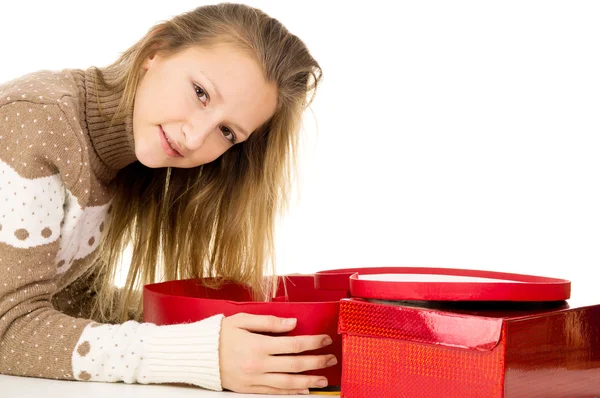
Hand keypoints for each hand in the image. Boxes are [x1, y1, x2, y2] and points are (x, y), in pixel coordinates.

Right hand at [219, 313, 336, 394]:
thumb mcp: (243, 320)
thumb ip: (269, 322)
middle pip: (295, 365)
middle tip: (331, 359)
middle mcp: (259, 364)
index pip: (294, 344)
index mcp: (258, 345)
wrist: (197, 356)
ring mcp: (255, 379)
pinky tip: (302, 390)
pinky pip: (274, 392)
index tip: (325, 339)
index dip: (313, 342)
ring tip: (324, 380)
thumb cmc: (219, 335)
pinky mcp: (249, 389)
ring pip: (288, 383)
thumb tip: (292, 323)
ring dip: (309, 381)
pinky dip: (291, 392)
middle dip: (317, 362)